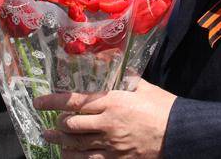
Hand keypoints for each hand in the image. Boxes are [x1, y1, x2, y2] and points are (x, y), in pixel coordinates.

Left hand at [34, 78, 175, 157]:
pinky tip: (67, 155)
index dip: (53, 101)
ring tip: (51, 138)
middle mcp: (107, 123)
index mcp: (112, 101)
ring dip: (60, 141)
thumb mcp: (144, 88)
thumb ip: (127, 79)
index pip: (75, 101)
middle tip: (50, 123)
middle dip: (58, 123)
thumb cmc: (165, 108)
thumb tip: (119, 69)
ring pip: (76, 144)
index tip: (39, 102)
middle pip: (71, 124)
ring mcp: (111, 144)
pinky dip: (75, 158)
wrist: (181, 134)